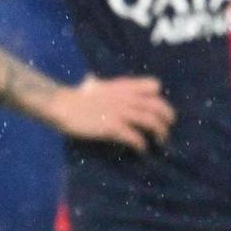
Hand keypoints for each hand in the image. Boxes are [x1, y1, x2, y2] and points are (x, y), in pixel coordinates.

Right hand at [44, 75, 174, 151]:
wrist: (63, 106)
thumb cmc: (76, 97)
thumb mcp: (94, 85)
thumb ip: (101, 84)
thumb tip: (92, 80)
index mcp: (124, 86)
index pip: (154, 85)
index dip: (160, 97)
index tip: (160, 109)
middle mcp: (126, 98)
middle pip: (157, 106)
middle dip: (167, 118)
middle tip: (167, 129)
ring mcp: (121, 112)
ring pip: (151, 121)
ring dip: (159, 133)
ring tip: (160, 141)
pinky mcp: (113, 127)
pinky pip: (135, 137)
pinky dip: (141, 145)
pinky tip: (142, 150)